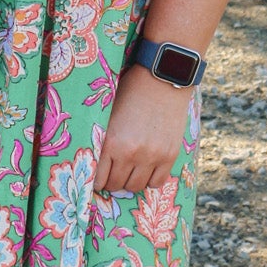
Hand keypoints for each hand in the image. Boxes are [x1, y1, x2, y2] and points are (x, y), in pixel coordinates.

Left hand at [94, 62, 194, 194]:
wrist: (162, 80)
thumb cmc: (130, 92)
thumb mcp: (109, 115)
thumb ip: (104, 139)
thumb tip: (96, 163)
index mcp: (111, 142)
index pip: (99, 178)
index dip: (97, 182)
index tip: (98, 181)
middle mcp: (131, 153)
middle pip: (117, 185)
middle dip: (112, 182)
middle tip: (113, 175)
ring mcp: (152, 156)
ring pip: (136, 187)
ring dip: (130, 182)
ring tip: (129, 172)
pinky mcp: (169, 155)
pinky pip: (157, 182)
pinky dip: (150, 180)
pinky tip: (146, 170)